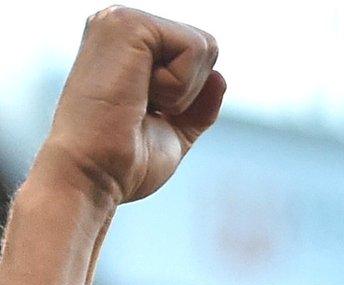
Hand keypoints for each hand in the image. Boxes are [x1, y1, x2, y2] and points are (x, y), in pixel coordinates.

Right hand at [34, 8, 223, 207]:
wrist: (93, 175)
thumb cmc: (124, 162)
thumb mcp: (174, 130)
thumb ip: (198, 105)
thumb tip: (220, 77)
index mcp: (125, 44)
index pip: (197, 56)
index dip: (190, 96)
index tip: (146, 113)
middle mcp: (119, 23)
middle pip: (207, 47)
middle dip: (191, 92)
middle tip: (144, 109)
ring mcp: (120, 19)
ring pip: (204, 46)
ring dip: (184, 91)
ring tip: (139, 102)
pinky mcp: (126, 24)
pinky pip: (195, 48)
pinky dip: (180, 86)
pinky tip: (141, 96)